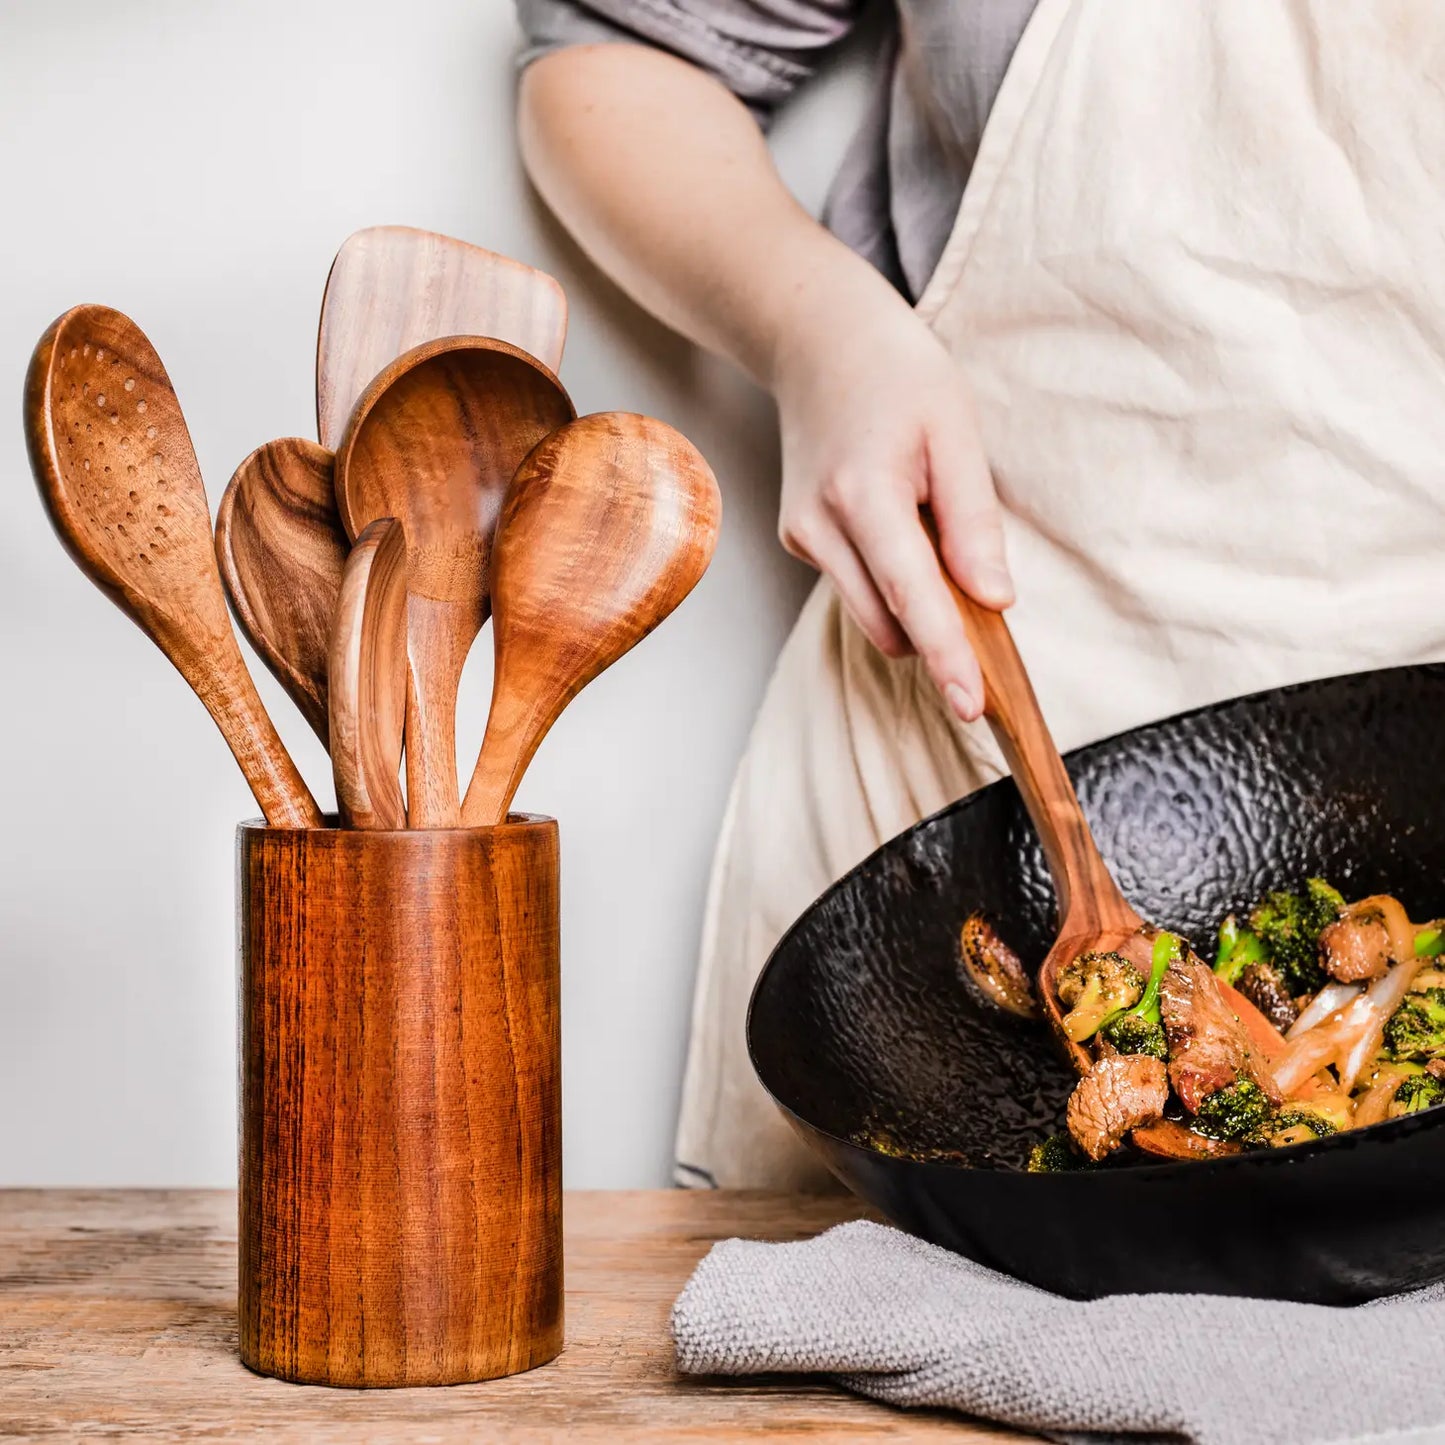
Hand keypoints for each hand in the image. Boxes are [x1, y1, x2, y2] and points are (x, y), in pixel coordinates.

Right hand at [770, 284, 1012, 721]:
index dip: (946, 654)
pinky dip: (890, 584)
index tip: (971, 704)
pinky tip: (902, 529)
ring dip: (914, 609)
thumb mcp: (955, 429)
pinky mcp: (797, 539)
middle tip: (988, 613)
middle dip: (939, 637)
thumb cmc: (897, 375)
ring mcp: (801, 536)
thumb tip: (994, 600)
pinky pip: (855, 587)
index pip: (911, 595)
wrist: (817, 340)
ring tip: (937, 540)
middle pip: (888, 621)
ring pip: (870, 613)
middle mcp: (819, 525)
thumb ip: (973, 519)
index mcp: (863, 492)